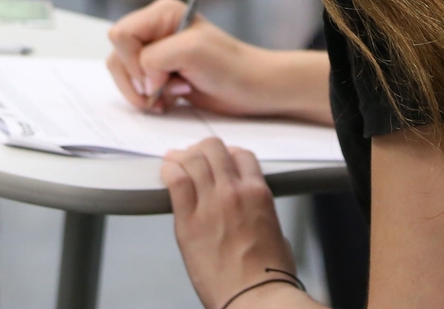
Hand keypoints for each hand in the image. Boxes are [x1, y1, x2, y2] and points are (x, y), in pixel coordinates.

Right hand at [106, 0, 278, 117]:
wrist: (250, 88)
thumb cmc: (229, 65)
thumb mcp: (192, 51)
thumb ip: (154, 58)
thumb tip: (143, 79)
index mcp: (162, 13)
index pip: (121, 35)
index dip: (132, 61)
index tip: (156, 76)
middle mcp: (156, 29)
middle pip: (118, 56)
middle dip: (137, 80)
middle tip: (164, 88)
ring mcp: (156, 52)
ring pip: (124, 74)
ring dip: (145, 92)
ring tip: (174, 93)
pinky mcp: (159, 73)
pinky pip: (136, 87)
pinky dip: (150, 99)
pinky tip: (173, 99)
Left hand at [161, 138, 304, 308]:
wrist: (254, 298)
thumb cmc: (268, 275)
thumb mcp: (275, 233)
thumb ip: (261, 214)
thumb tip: (253, 215)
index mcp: (259, 193)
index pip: (241, 154)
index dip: (229, 153)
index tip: (220, 159)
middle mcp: (234, 191)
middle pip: (214, 149)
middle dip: (203, 149)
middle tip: (195, 156)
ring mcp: (210, 204)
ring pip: (193, 159)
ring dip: (184, 156)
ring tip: (176, 160)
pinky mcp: (188, 221)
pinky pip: (176, 182)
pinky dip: (170, 170)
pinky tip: (167, 171)